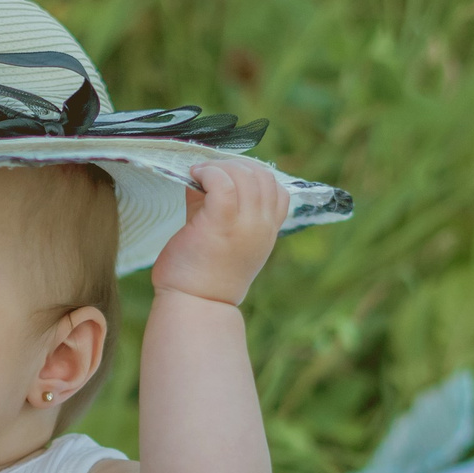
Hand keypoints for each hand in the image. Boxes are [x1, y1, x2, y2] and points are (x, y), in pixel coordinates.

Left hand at [150, 160, 286, 305]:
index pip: (278, 191)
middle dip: (236, 166)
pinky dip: (210, 172)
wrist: (195, 306)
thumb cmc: (202, 274)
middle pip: (263, 177)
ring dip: (220, 167)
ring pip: (246, 176)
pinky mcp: (222, 222)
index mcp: (267, 232)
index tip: (229, 178)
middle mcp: (262, 227)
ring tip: (200, 174)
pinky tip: (195, 175)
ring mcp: (246, 225)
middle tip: (209, 173)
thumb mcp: (225, 237)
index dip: (255, 176)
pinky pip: (224, 183)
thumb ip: (223, 207)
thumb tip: (205, 175)